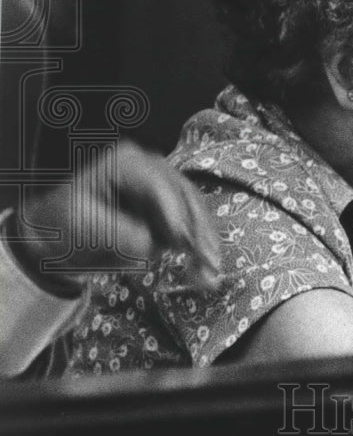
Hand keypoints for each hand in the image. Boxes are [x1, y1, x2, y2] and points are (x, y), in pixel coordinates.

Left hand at [11, 139, 220, 291]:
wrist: (58, 236)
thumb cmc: (66, 227)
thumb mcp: (85, 229)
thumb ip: (121, 234)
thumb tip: (153, 243)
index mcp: (126, 163)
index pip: (159, 185)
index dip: (176, 212)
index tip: (183, 241)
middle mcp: (152, 167)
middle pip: (186, 196)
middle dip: (198, 230)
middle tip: (208, 261)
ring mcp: (165, 186)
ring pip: (196, 211)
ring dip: (205, 242)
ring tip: (211, 272)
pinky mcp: (171, 208)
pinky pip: (193, 224)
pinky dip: (200, 246)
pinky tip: (206, 268)